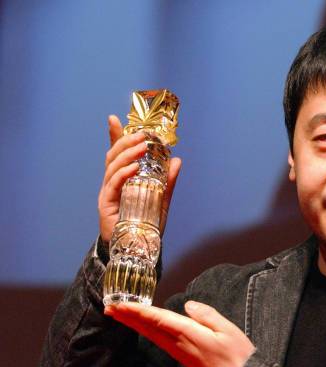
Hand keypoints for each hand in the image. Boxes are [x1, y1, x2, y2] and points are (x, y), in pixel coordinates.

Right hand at [98, 115, 181, 242]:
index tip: (114, 118)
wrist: (136, 248)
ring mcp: (107, 192)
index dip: (115, 136)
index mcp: (122, 179)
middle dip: (126, 141)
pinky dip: (123, 173)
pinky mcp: (106, 203)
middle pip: (114, 155)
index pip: (117, 153)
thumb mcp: (160, 200)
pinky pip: (113, 184)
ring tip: (142, 147)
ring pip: (113, 166)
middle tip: (142, 134)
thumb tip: (177, 161)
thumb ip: (167, 182)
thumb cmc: (144, 224)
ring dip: (127, 154)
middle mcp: (112, 182)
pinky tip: (134, 167)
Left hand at [104, 301, 255, 366]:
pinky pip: (160, 341)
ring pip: (152, 335)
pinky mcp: (185, 358)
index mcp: (189, 335)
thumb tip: (188, 305)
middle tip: (109, 307)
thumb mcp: (228, 331)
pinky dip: (148, 330)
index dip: (137, 311)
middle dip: (129, 317)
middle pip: (149, 328)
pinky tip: (145, 327)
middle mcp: (180, 345)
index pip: (157, 320)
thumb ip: (208, 316)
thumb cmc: (238, 358)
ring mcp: (181, 353)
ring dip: (135, 323)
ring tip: (121, 314)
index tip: (119, 305)